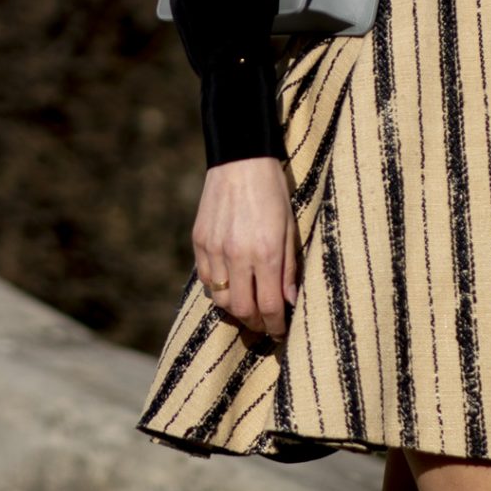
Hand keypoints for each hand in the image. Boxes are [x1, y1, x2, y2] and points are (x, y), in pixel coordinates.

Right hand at [191, 156, 300, 338]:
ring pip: (221, 299)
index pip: (270, 306)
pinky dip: (218, 289)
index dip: (276, 325)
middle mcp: (238, 254)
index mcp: (266, 252)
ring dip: (236, 310)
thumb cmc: (272, 193)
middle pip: (243, 309)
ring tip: (248, 307)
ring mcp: (215, 249)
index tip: (281, 331)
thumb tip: (290, 302)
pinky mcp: (199, 241)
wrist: (240, 160)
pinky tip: (230, 285)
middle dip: (256, 323)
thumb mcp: (290, 229)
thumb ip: (289, 268)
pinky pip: (207, 279)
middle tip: (265, 324)